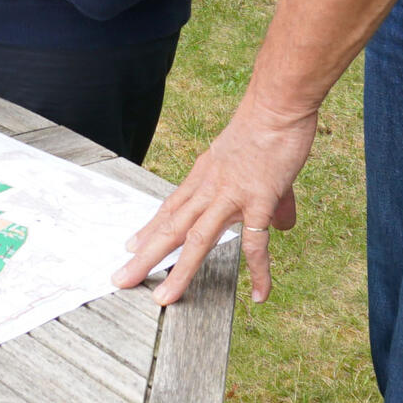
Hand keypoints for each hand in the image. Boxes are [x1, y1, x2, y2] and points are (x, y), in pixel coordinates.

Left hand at [112, 92, 316, 305]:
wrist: (277, 104)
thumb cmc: (266, 125)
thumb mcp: (251, 161)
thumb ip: (265, 198)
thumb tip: (280, 226)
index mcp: (203, 174)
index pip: (170, 207)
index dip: (150, 229)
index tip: (132, 246)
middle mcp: (209, 187)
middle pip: (171, 227)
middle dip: (145, 256)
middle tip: (121, 278)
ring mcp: (231, 195)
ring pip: (197, 240)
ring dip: (180, 271)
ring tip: (164, 298)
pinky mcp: (258, 201)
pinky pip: (255, 244)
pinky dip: (258, 272)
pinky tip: (260, 296)